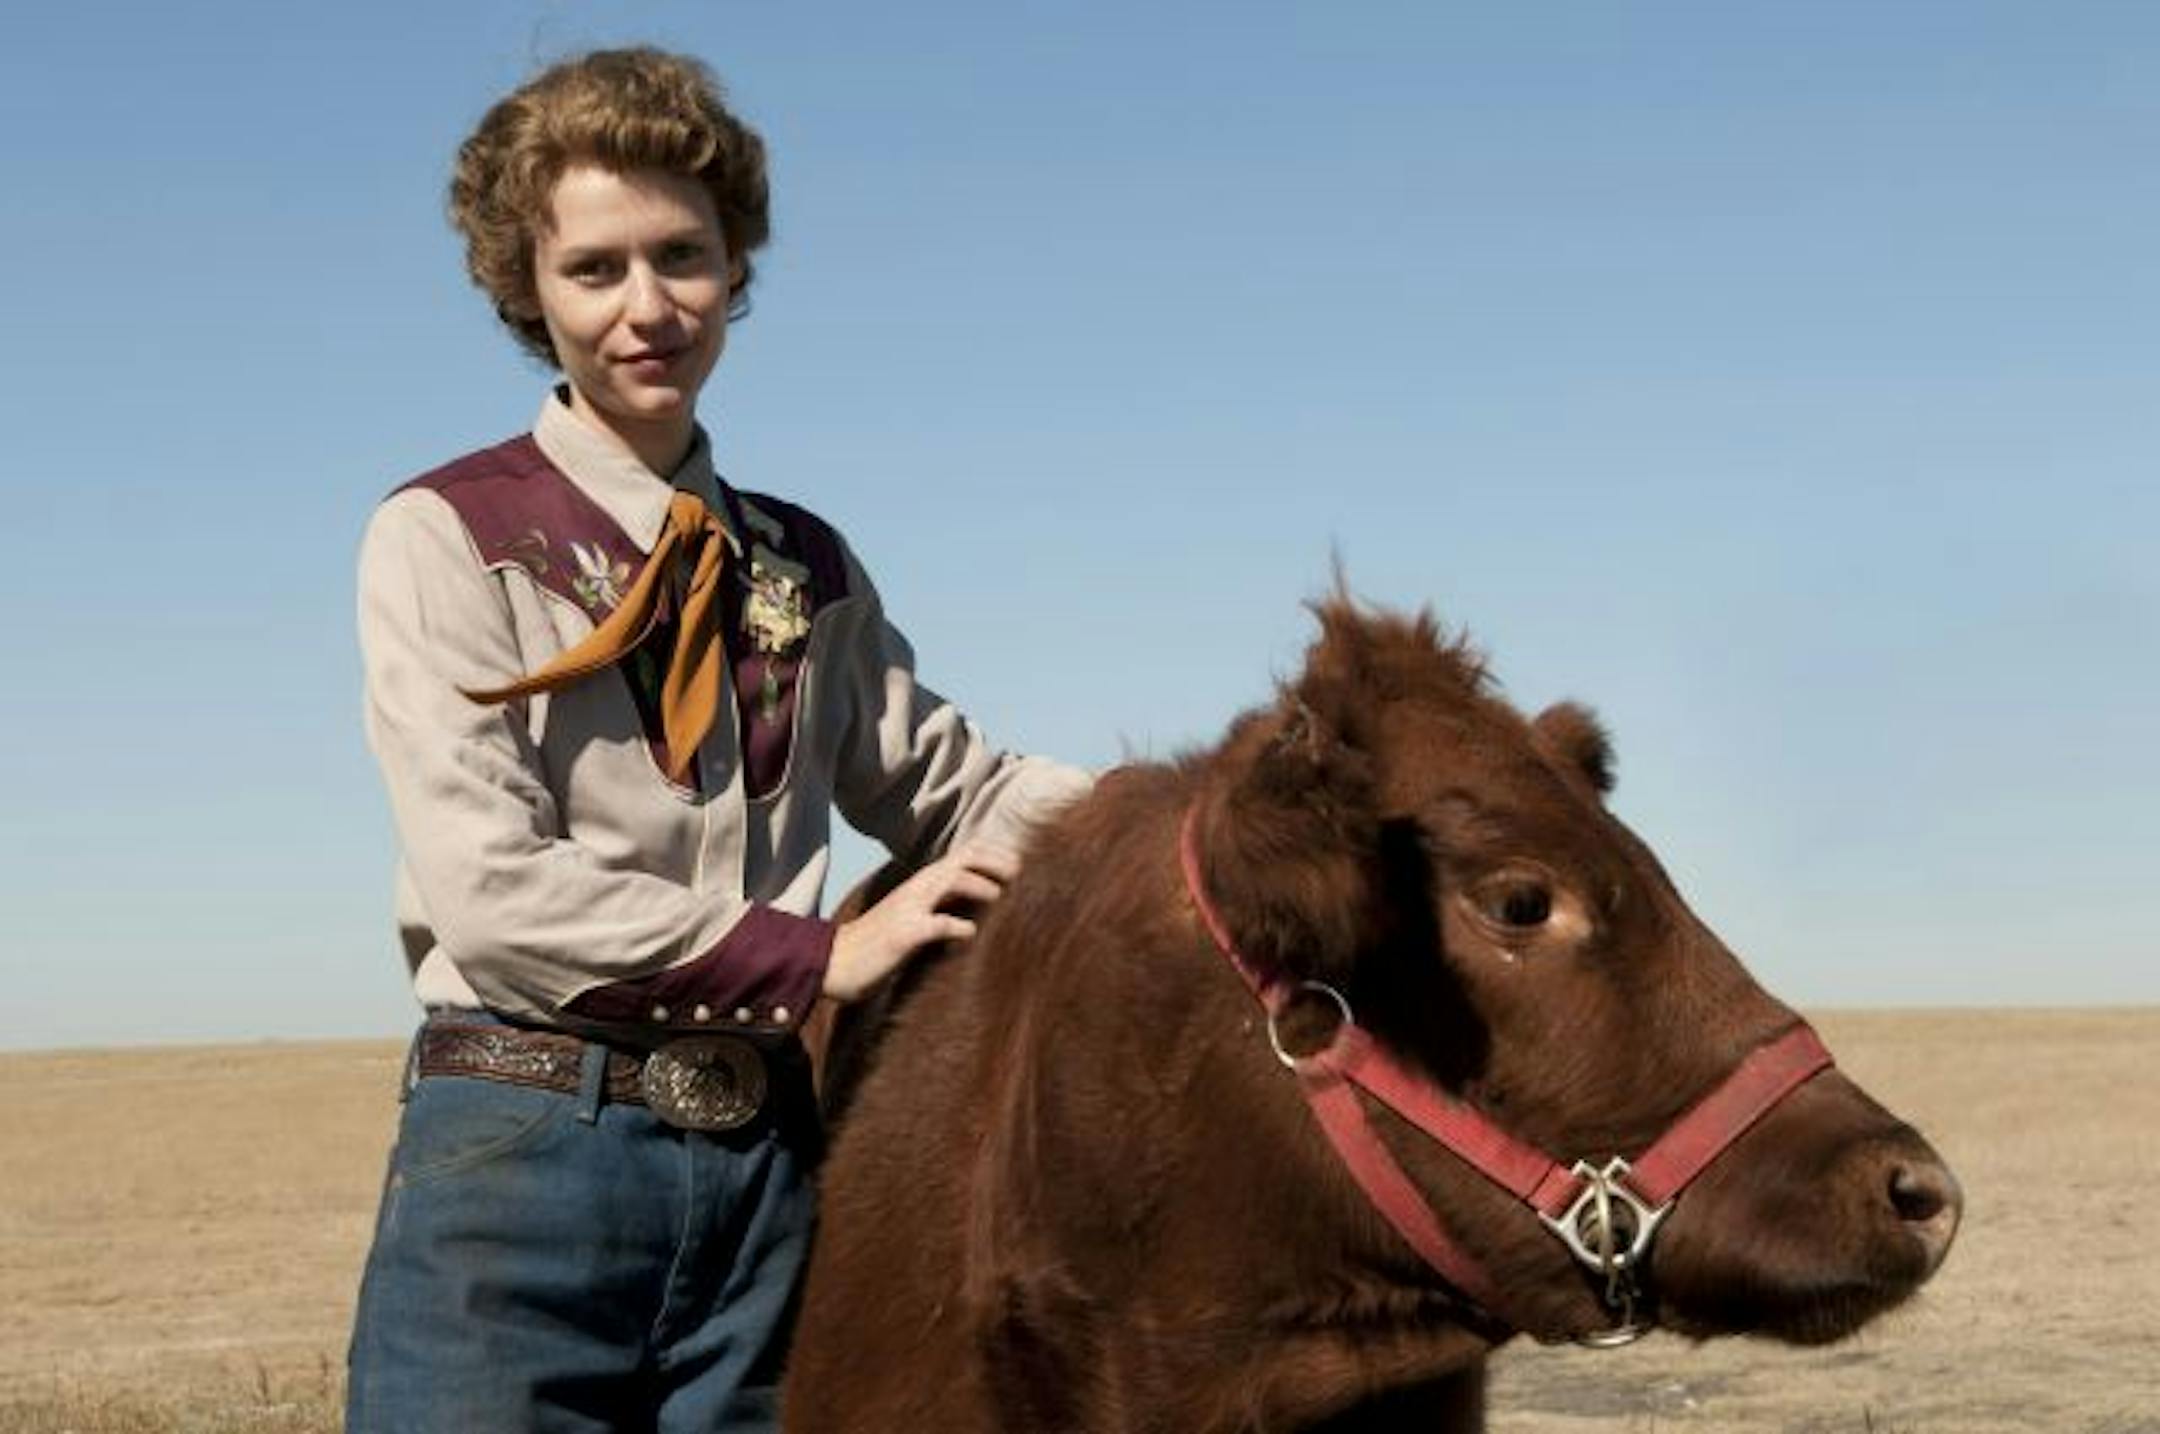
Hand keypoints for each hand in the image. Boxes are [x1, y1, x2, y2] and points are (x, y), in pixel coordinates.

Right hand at [823, 845, 1018, 1002]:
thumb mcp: (914, 915)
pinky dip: (957, 926)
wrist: (835, 962)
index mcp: (922, 883)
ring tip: (1001, 896)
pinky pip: (936, 925)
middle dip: (994, 861)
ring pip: (949, 880)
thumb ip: (942, 904)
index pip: (963, 854)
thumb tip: (979, 903)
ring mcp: (909, 909)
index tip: (1020, 863)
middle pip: (961, 858)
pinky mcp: (904, 935)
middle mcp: (917, 889)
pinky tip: (971, 933)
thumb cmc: (879, 942)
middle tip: (1020, 872)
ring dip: (979, 884)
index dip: (993, 853)